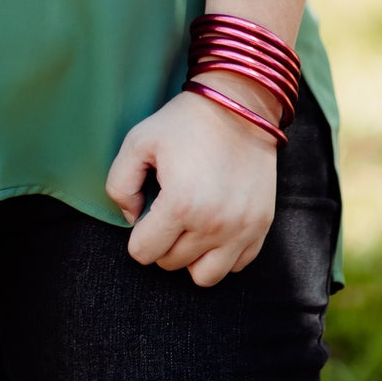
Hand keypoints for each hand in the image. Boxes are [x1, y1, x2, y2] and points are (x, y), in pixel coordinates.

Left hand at [105, 85, 277, 283]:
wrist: (240, 105)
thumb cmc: (185, 122)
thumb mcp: (138, 141)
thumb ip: (119, 184)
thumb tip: (131, 218)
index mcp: (180, 205)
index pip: (144, 253)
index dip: (138, 235)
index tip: (147, 212)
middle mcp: (213, 225)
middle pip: (171, 263)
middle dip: (163, 242)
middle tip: (168, 211)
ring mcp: (241, 229)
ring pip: (204, 276)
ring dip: (191, 256)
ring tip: (189, 226)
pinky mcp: (262, 226)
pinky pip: (236, 265)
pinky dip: (222, 253)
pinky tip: (214, 226)